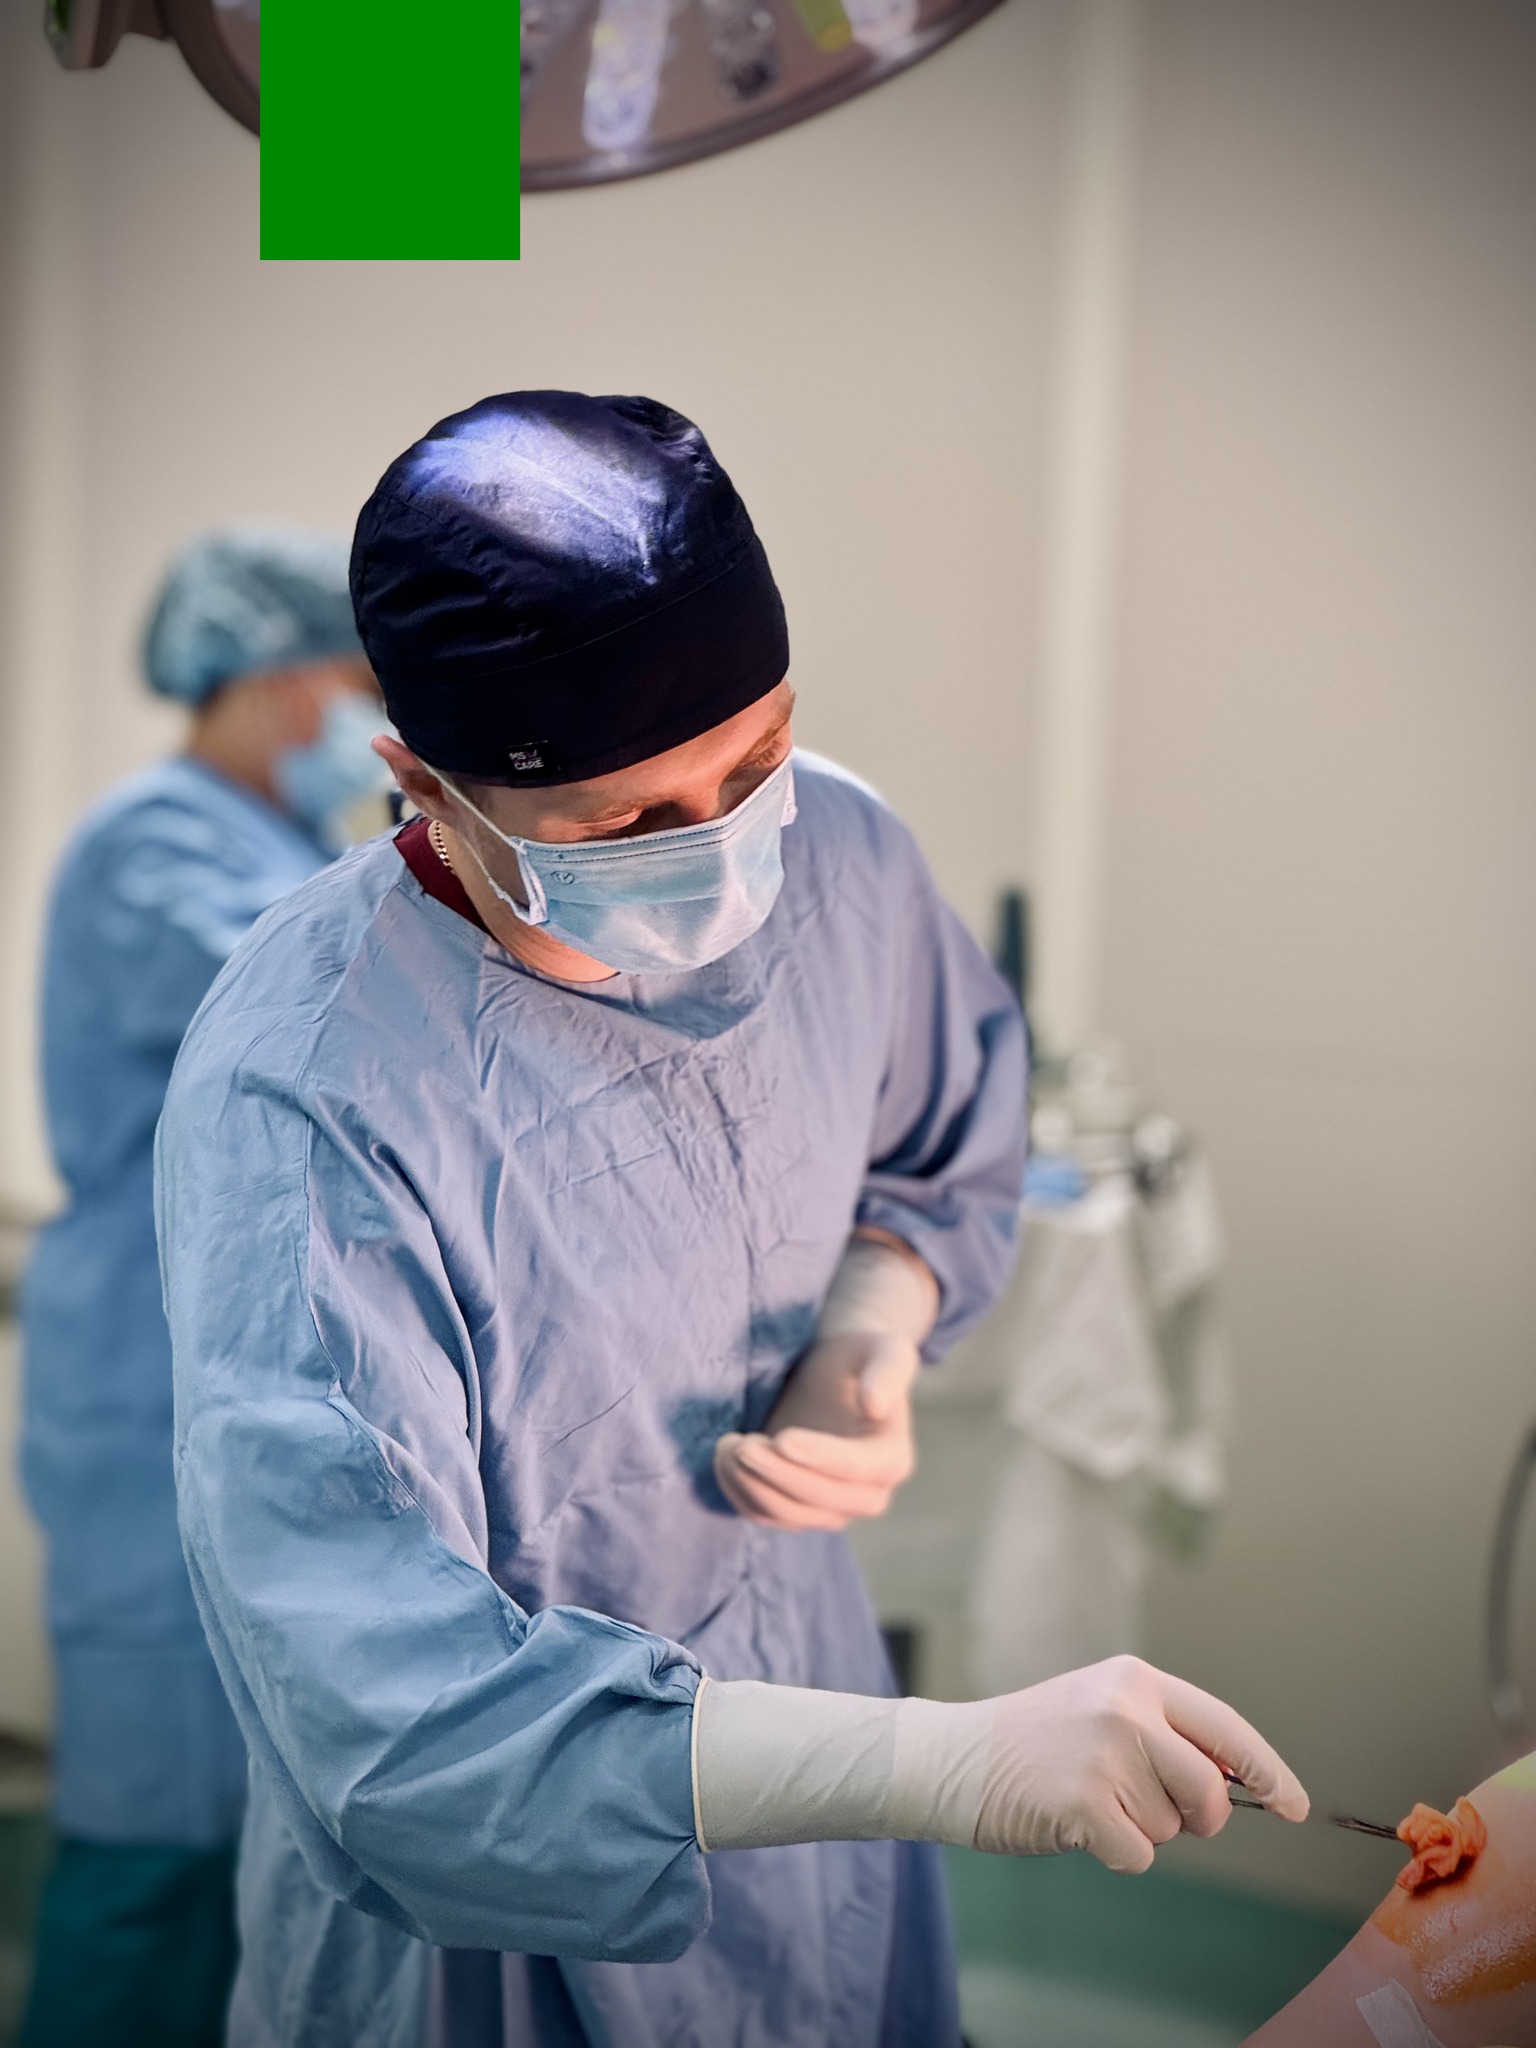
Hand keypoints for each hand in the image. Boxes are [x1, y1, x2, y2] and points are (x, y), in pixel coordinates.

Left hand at [713, 1331, 918, 1531]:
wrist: (833, 1372)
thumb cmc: (859, 1356)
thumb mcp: (884, 1349)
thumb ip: (889, 1372)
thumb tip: (876, 1405)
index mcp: (892, 1460)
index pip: (854, 1468)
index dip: (818, 1457)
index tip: (782, 1439)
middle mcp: (868, 1497)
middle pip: (818, 1498)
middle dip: (776, 1473)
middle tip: (742, 1443)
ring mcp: (830, 1510)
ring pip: (787, 1513)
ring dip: (751, 1484)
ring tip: (727, 1444)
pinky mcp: (796, 1510)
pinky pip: (763, 1514)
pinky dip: (738, 1492)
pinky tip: (723, 1458)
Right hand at [973, 1655, 1309, 1871]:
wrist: (954, 1757)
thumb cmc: (1033, 1742)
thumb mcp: (1100, 1709)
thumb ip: (1161, 1734)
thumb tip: (1232, 1781)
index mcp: (1135, 1679)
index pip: (1224, 1727)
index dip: (1267, 1769)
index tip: (1295, 1805)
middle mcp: (1126, 1708)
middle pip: (1208, 1789)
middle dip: (1196, 1818)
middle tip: (1154, 1811)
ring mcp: (1105, 1754)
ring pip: (1171, 1828)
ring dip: (1138, 1830)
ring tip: (1088, 1799)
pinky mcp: (1084, 1802)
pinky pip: (1138, 1856)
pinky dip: (1114, 1854)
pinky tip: (1074, 1825)